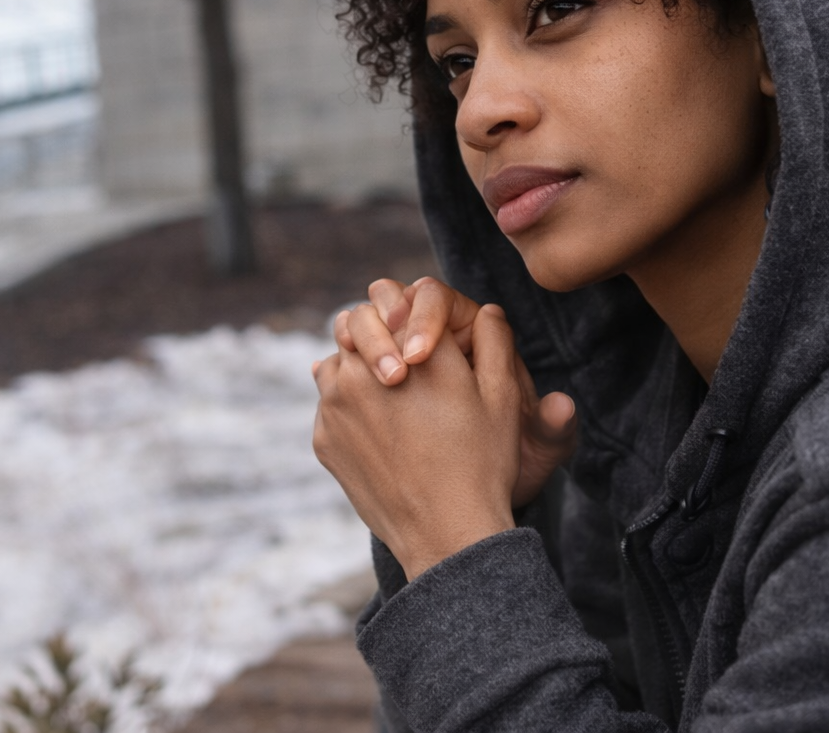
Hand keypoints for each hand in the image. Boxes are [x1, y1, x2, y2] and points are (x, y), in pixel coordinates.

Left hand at [314, 304, 526, 578]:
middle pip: (356, 322)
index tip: (415, 328)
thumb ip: (494, 341)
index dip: (404, 307)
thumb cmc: (483, 462)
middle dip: (375, 330)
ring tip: (386, 390)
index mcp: (417, 347)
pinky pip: (327, 403)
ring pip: (336, 360)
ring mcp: (338, 403)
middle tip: (398, 357)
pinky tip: (377, 428)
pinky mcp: (323, 437)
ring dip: (355, 365)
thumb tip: (483, 310)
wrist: (447, 532)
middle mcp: (368, 368)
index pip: (393, 297)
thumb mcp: (504, 397)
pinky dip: (346, 405)